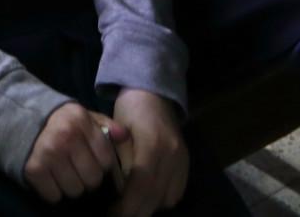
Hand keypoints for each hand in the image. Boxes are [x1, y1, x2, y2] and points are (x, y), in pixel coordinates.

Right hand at [24, 102, 118, 202]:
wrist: (18, 119)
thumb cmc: (59, 122)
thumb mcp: (83, 116)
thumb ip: (105, 126)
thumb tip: (124, 136)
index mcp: (81, 120)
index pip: (106, 159)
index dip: (101, 164)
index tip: (92, 160)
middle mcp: (66, 136)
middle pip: (92, 179)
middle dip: (87, 178)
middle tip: (77, 170)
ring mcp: (49, 154)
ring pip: (75, 191)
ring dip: (70, 187)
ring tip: (63, 174)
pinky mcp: (34, 169)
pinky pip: (54, 196)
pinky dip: (53, 192)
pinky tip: (50, 178)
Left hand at [108, 90, 187, 215]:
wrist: (154, 94)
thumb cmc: (130, 111)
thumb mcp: (117, 133)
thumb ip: (120, 164)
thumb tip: (119, 193)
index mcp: (152, 145)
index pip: (141, 186)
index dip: (127, 206)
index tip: (112, 214)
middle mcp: (172, 155)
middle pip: (155, 196)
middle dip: (136, 212)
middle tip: (118, 215)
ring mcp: (182, 160)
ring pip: (167, 199)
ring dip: (149, 207)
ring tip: (132, 207)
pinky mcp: (187, 163)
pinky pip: (176, 193)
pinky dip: (161, 200)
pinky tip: (148, 198)